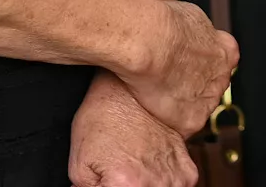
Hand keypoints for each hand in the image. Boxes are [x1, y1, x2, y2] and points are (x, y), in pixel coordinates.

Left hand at [70, 71, 197, 186]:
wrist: (128, 89)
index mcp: (127, 185)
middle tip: (119, 177)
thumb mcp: (78, 166)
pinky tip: (150, 171)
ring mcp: (176, 176)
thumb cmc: (102, 118)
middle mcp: (157, 183)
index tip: (108, 183)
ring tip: (135, 173)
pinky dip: (164, 184)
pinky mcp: (187, 168)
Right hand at [118, 0, 237, 136]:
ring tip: (153, 94)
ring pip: (196, 108)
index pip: (221, 64)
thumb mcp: (191, 18)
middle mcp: (223, 77)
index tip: (183, 66)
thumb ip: (199, 34)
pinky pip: (182, 126)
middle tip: (166, 80)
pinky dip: (168, 120)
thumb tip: (194, 36)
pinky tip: (152, 109)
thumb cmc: (164, 24)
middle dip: (192, 86)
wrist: (150, 41)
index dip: (199, 65)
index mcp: (227, 52)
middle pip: (210, 87)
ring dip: (179, 104)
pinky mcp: (192, 121)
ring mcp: (209, 101)